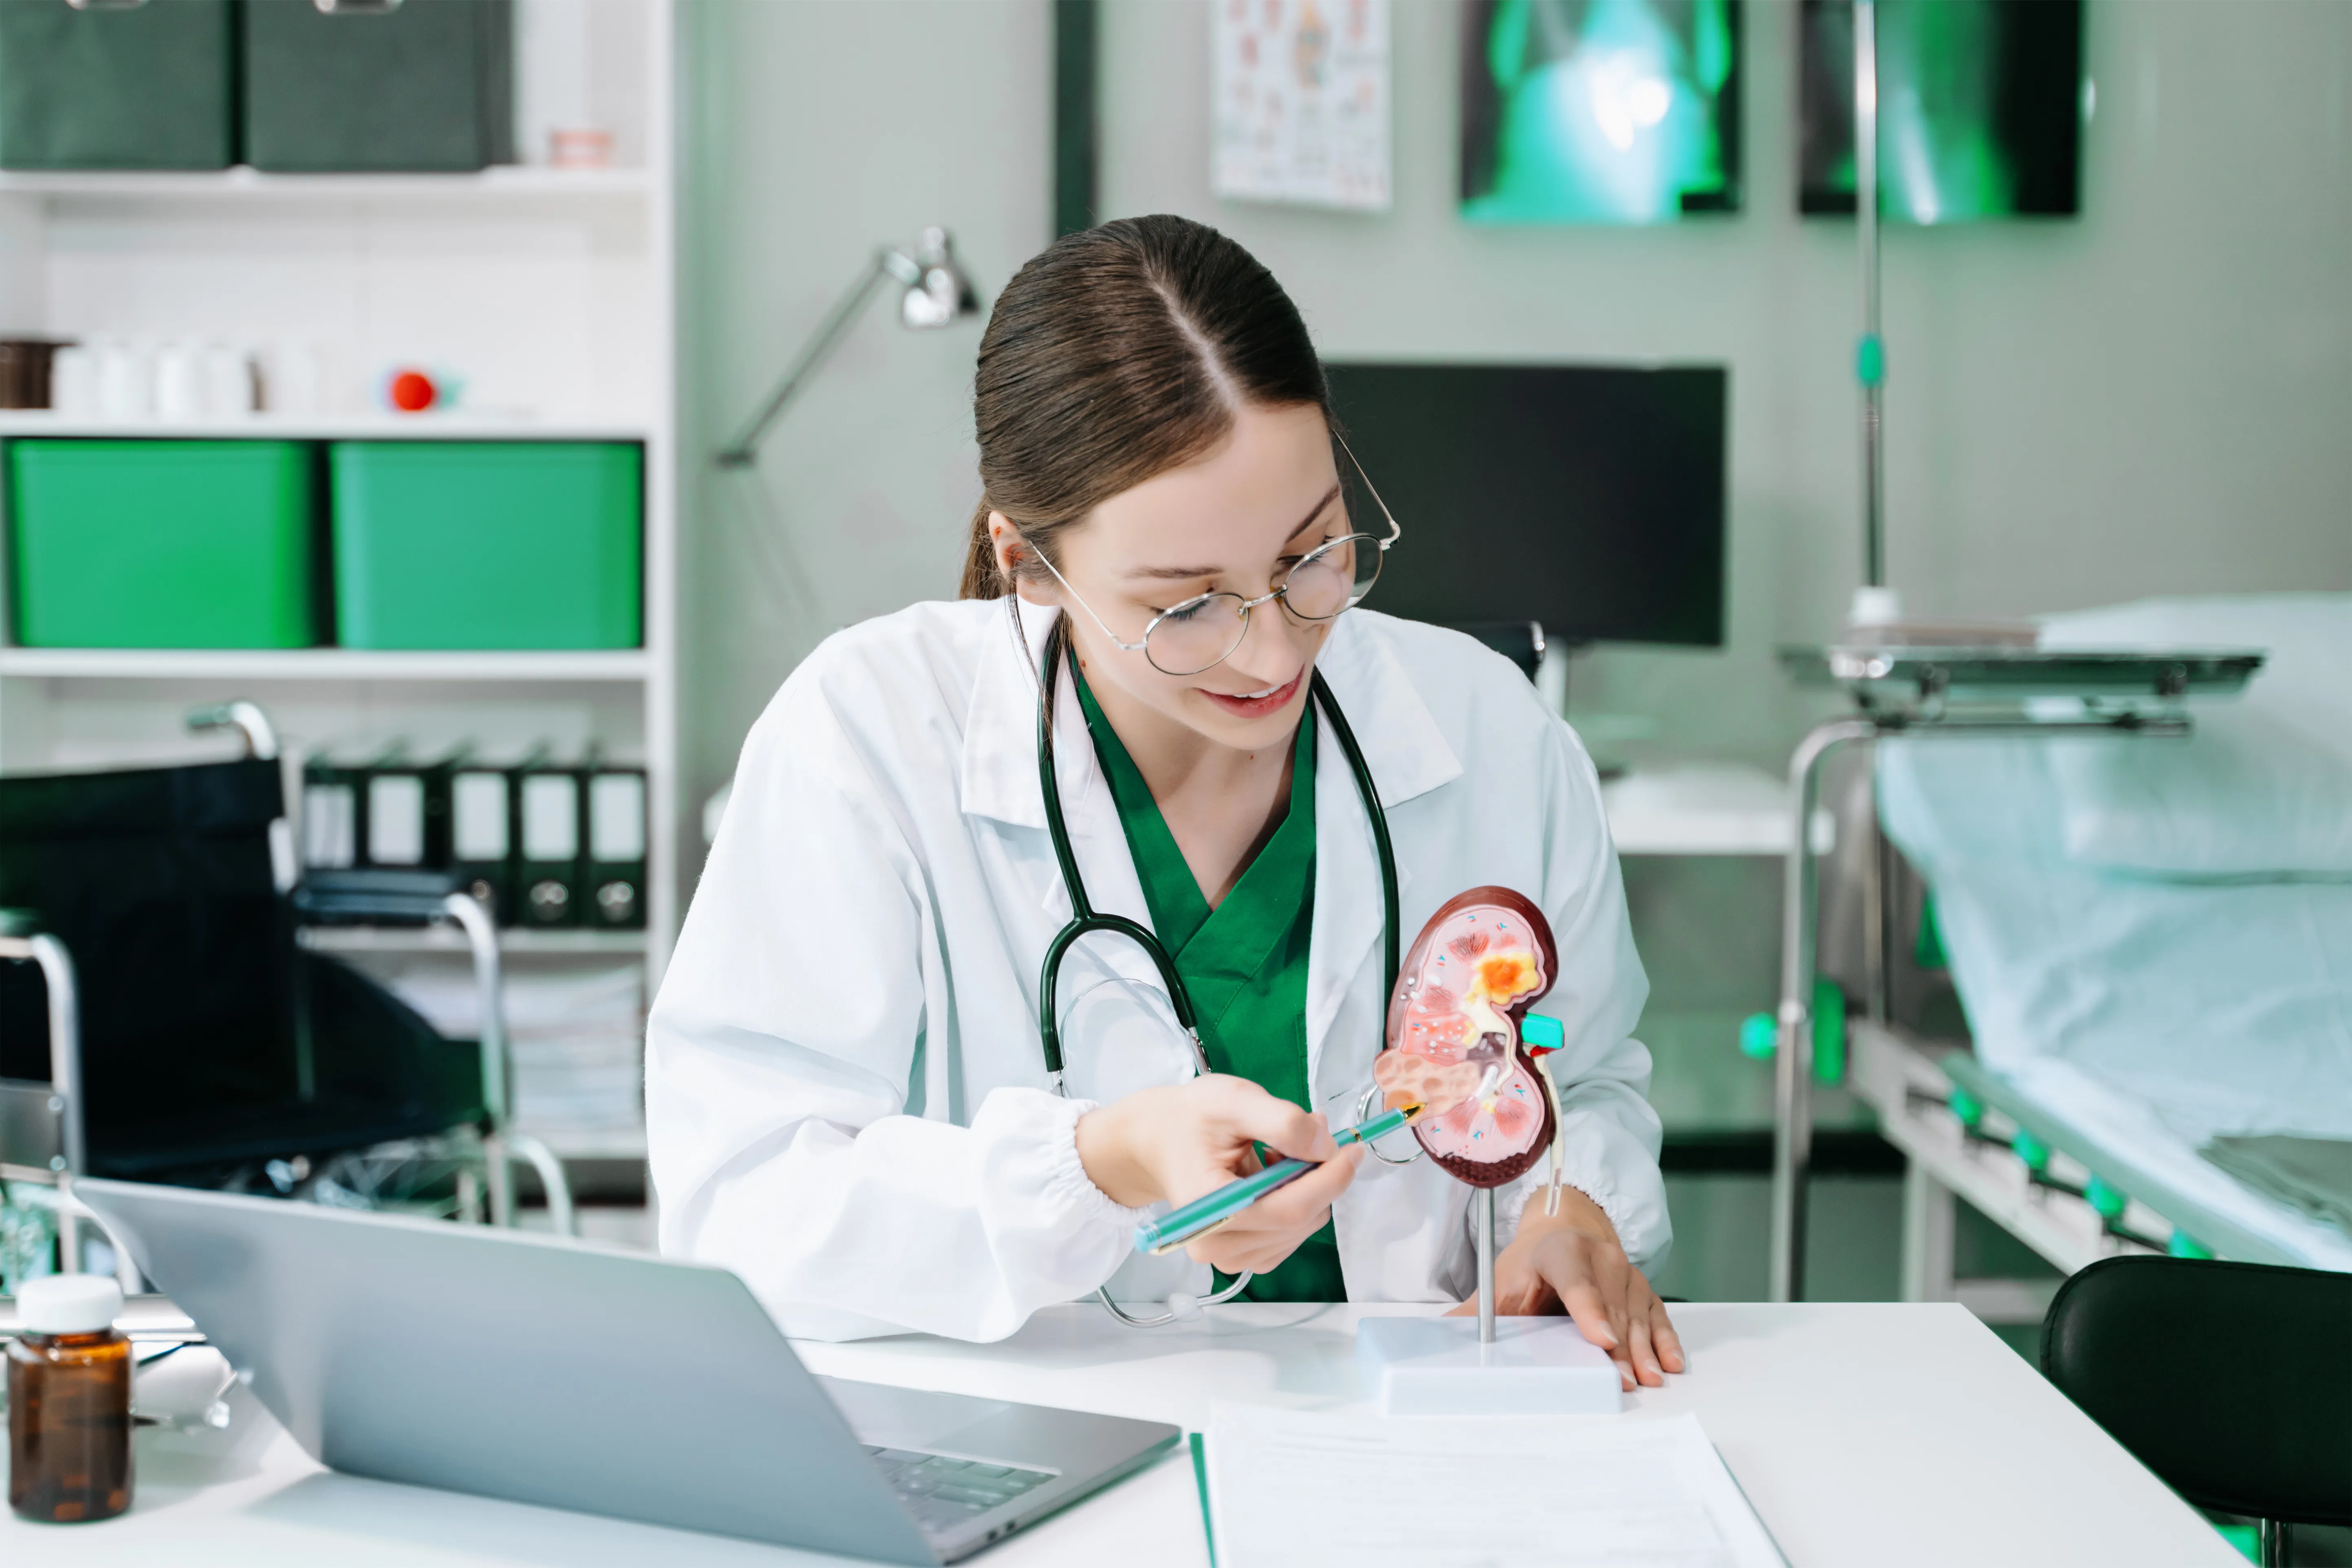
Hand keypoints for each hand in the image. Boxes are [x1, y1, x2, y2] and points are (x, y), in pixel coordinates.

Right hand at [1076, 1075, 1363, 1276]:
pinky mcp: (1241, 1257)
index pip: (1288, 1208)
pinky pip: (1290, 1236)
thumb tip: (1326, 1148)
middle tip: (1309, 1132)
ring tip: (1279, 1152)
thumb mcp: (1234, 1101)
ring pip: (1300, 1229)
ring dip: (1307, 1189)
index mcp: (1208, 1206)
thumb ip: (1282, 1122)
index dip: (1330, 1180)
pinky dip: (1297, 1205)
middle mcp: (1215, 1243)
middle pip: (1298, 1220)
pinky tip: (1275, 1178)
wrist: (1157, 1140)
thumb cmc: (1190, 1119)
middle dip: (1319, 1176)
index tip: (1352, 1149)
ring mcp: (1228, 1256)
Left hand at [1446, 1187, 1684, 1390]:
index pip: (1575, 1279)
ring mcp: (1624, 1270)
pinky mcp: (1641, 1287)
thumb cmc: (1527, 1267)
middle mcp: (1598, 1256)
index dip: (1587, 1309)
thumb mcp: (1498, 1285)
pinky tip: (1668, 1362)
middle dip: (1618, 1346)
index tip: (1599, 1339)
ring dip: (1643, 1349)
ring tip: (1647, 1379)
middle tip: (1624, 1380)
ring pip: (1635, 1313)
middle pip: (1609, 1305)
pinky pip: (1655, 1314)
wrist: (1560, 1234)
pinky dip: (1663, 1338)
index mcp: (1558, 1251)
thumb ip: (1473, 1314)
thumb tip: (1439, 1340)